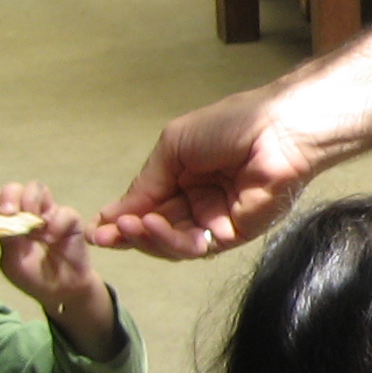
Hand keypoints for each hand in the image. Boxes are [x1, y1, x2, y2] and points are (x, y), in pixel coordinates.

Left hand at [0, 181, 97, 307]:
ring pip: (38, 189)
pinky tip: (51, 240)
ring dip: (31, 200)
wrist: (60, 291)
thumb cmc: (33, 277)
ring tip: (32, 219)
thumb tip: (3, 219)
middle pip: (16, 188)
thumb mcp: (13, 262)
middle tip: (10, 212)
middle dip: (11, 195)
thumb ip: (8, 240)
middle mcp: (27, 213)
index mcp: (8, 222)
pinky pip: (64, 212)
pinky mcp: (70, 220)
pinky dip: (56, 224)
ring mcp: (49, 214)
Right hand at [91, 82, 317, 258]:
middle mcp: (198, 202)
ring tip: (133, 225)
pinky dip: (173, 241)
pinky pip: (198, 247)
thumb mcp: (174, 147)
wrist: (277, 129)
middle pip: (155, 230)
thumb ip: (147, 182)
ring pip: (172, 243)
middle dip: (128, 233)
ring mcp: (217, 219)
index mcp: (183, 178)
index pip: (146, 206)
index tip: (93, 229)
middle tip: (106, 234)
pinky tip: (157, 226)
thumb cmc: (229, 125)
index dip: (120, 219)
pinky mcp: (236, 233)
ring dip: (147, 238)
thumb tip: (114, 212)